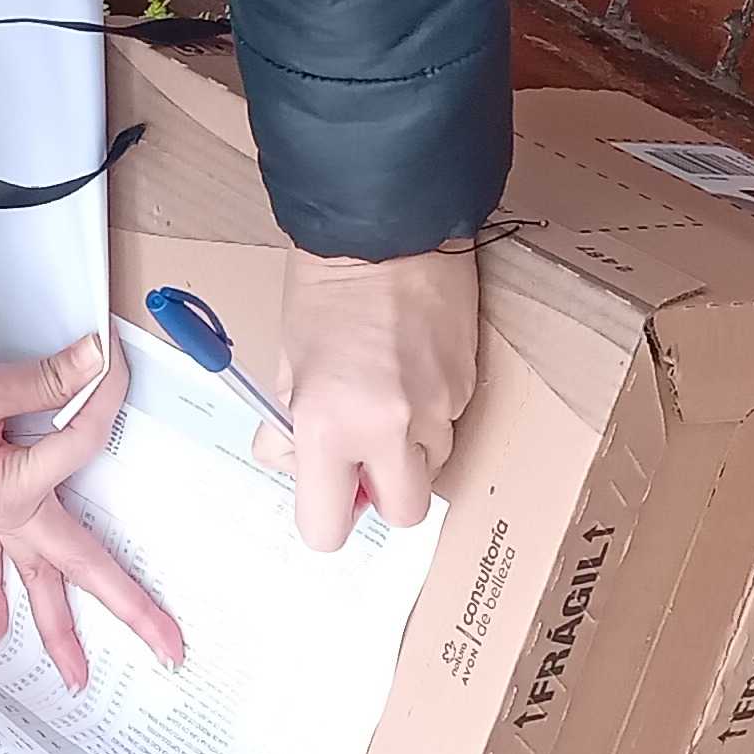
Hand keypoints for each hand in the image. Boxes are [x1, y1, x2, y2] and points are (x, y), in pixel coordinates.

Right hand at [0, 334, 183, 689]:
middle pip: (78, 568)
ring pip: (34, 581)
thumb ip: (40, 380)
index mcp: (7, 489)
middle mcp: (3, 514)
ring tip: (79, 678)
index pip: (80, 444)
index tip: (109, 359)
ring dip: (57, 631)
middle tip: (169, 648)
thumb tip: (94, 357)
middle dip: (127, 608)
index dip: (101, 395)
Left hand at [256, 245, 480, 551]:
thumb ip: (292, 428)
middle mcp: (389, 429)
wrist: (388, 225)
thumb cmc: (325, 287)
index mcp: (329, 426)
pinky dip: (429, 412)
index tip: (326, 499)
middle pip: (404, 514)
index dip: (326, 519)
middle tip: (362, 459)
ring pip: (431, 468)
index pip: (326, 528)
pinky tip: (407, 368)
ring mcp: (438, 409)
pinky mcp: (468, 386)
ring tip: (384, 395)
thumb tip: (294, 464)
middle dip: (383, 495)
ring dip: (408, 451)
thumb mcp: (285, 364)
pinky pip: (448, 424)